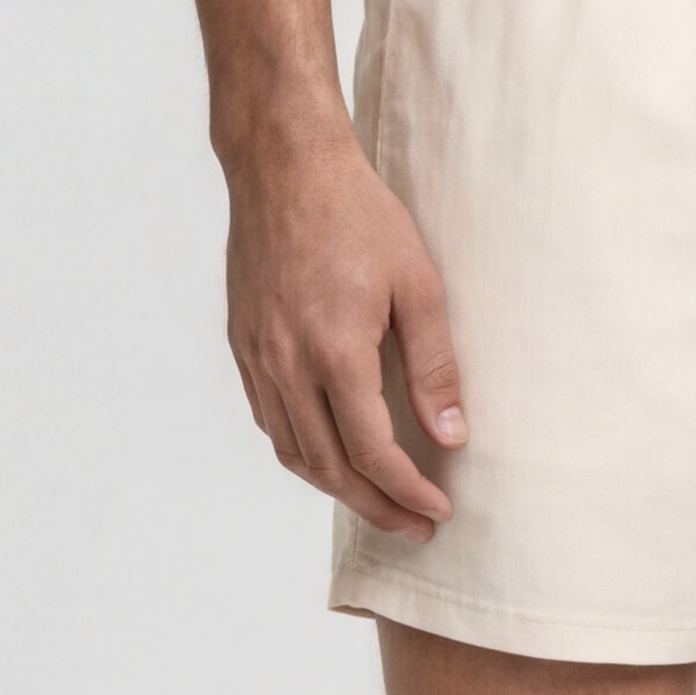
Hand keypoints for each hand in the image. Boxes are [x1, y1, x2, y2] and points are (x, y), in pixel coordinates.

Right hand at [220, 112, 465, 542]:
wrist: (284, 166)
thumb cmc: (359, 215)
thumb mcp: (419, 285)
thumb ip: (435, 367)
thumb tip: (453, 437)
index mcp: (335, 352)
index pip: (373, 452)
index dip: (407, 491)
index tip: (438, 511)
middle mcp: (287, 364)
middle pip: (329, 467)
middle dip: (375, 507)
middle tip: (415, 528)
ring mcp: (258, 357)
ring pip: (293, 451)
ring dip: (336, 487)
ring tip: (377, 501)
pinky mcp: (242, 344)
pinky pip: (269, 419)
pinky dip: (302, 450)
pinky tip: (331, 452)